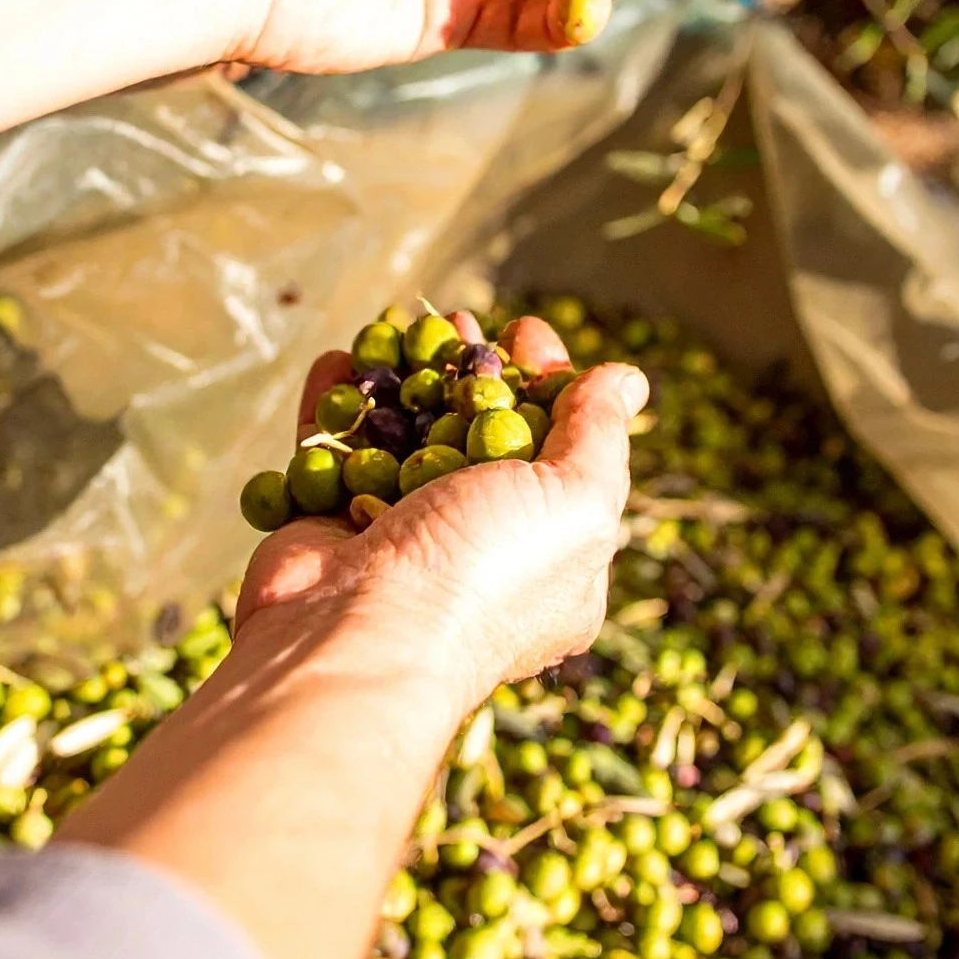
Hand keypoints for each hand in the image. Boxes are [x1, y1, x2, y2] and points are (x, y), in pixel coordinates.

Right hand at [235, 314, 649, 721]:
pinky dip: (338, 404)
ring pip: (405, 440)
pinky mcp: (331, 530)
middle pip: (482, 440)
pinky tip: (342, 360)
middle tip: (460, 319)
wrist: (354, 639)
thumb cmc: (483, 576)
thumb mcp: (576, 504)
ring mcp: (400, 543)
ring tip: (401, 324)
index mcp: (554, 564)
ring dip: (404, 377)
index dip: (549, 386)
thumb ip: (600, 437)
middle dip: (472, 371)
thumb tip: (627, 380)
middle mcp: (479, 555)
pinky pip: (334, 454)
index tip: (525, 332)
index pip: (563, 457)